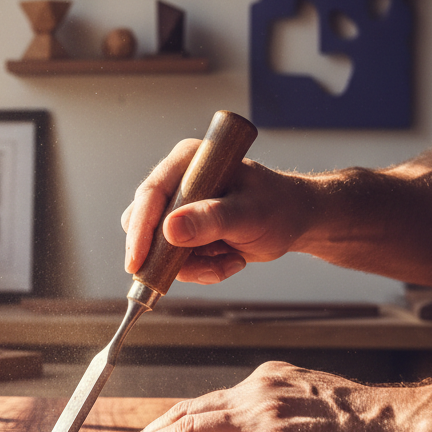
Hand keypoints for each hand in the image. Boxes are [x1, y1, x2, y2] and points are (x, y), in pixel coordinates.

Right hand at [122, 140, 313, 283]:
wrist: (295, 221)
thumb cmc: (278, 207)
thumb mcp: (249, 214)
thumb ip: (211, 220)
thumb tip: (169, 230)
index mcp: (188, 161)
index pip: (150, 195)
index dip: (140, 230)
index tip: (136, 262)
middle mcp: (177, 181)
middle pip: (144, 223)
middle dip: (170, 255)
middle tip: (205, 268)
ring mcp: (178, 208)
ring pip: (158, 248)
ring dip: (194, 266)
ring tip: (230, 260)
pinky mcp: (183, 230)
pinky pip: (175, 261)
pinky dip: (202, 269)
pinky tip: (230, 260)